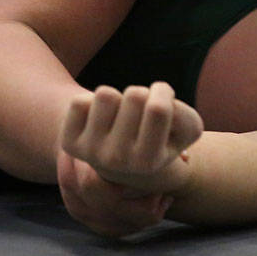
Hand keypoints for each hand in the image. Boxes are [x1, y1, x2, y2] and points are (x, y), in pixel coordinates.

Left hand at [57, 83, 203, 236]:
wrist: (127, 163)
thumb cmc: (161, 137)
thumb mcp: (187, 129)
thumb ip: (185, 116)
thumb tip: (153, 107)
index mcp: (148, 162)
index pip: (157, 108)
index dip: (163, 92)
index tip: (163, 101)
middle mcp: (117, 162)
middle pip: (134, 96)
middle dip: (141, 94)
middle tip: (139, 114)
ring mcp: (91, 154)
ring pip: (105, 94)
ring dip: (116, 98)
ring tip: (120, 116)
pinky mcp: (69, 144)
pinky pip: (79, 102)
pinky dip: (92, 103)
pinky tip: (100, 121)